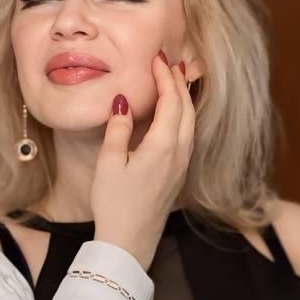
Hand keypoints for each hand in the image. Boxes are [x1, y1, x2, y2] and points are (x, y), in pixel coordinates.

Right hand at [92, 49, 195, 268]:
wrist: (130, 242)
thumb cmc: (115, 204)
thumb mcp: (109, 163)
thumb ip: (119, 129)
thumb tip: (124, 101)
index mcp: (162, 145)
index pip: (171, 101)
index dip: (165, 77)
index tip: (157, 57)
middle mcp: (179, 153)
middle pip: (186, 108)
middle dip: (178, 82)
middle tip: (168, 62)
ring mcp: (181, 165)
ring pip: (190, 122)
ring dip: (183, 99)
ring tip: (174, 81)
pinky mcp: (178, 175)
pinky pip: (187, 136)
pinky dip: (182, 116)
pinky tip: (173, 115)